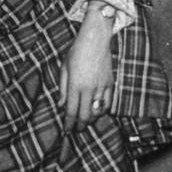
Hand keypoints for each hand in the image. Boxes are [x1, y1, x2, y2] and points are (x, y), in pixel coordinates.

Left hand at [60, 5, 115, 130]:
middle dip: (80, 125)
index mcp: (75, 85)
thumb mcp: (64, 68)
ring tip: (85, 121)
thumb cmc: (76, 52)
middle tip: (75, 129)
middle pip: (85, 115)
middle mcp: (89, 89)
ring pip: (98, 112)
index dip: (68, 123)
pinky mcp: (111, 84)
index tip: (66, 131)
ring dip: (91, 119)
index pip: (71, 110)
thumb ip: (62, 88)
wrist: (95, 40)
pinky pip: (108, 103)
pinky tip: (97, 111)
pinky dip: (102, 110)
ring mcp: (102, 87)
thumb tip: (61, 104)